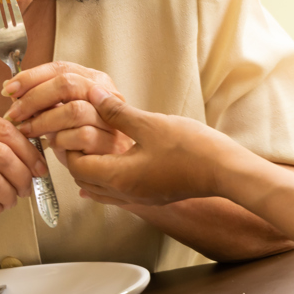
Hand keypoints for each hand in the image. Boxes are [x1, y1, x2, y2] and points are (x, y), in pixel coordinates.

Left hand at [2, 62, 131, 167]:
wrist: (107, 168)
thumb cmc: (83, 140)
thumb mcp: (60, 115)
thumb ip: (41, 100)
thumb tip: (10, 88)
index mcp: (95, 81)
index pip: (61, 68)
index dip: (31, 77)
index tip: (8, 88)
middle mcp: (107, 95)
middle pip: (67, 84)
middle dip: (34, 98)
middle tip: (14, 113)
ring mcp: (111, 118)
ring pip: (73, 110)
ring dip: (43, 121)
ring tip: (27, 131)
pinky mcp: (111, 143)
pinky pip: (81, 136)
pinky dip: (61, 141)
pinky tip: (53, 146)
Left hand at [66, 87, 243, 205]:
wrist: (225, 171)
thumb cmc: (191, 148)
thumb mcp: (150, 123)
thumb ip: (116, 112)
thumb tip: (92, 94)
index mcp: (119, 177)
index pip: (77, 166)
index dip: (68, 146)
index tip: (69, 126)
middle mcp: (125, 194)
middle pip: (84, 181)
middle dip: (76, 159)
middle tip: (76, 134)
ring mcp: (139, 199)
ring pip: (100, 190)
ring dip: (91, 170)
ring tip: (92, 146)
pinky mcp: (152, 197)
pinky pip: (117, 194)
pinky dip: (107, 180)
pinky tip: (112, 166)